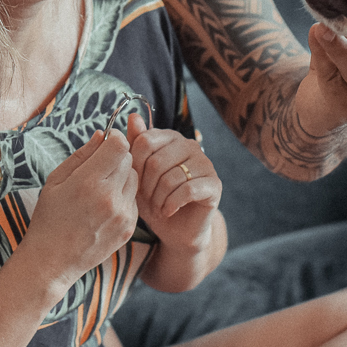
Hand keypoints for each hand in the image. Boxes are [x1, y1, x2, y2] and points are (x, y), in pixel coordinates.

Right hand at [21, 130, 138, 289]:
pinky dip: (123, 197)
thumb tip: (102, 134)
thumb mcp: (56, 180)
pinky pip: (134, 200)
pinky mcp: (129, 228)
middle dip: (116, 157)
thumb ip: (82, 154)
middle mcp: (109, 198)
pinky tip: (103, 207)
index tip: (106, 142)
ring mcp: (122, 215)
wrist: (52, 260)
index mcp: (88, 182)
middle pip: (129, 160)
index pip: (120, 146)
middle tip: (99, 167)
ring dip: (122, 177)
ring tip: (100, 189)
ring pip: (134, 179)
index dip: (114, 138)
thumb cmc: (49, 217)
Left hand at [125, 115, 219, 250]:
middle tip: (147, 200)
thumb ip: (135, 145)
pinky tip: (167, 211)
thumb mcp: (138, 174)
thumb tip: (133, 116)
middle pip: (156, 161)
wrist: (176, 230)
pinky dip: (171, 204)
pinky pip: (187, 190)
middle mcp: (190, 145)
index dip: (134, 166)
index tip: (134, 182)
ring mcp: (205, 163)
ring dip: (158, 199)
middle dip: (146, 186)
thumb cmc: (154, 199)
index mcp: (170, 137)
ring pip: (171, 178)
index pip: (144, 142)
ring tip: (157, 207)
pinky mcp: (214, 184)